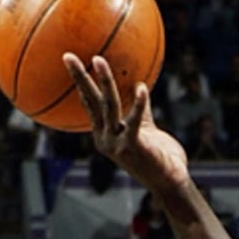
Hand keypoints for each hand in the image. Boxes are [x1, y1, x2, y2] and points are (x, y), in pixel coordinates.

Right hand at [63, 54, 189, 195]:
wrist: (171, 183)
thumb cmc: (159, 157)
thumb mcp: (145, 129)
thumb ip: (140, 110)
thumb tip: (138, 84)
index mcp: (105, 134)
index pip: (90, 105)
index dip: (81, 84)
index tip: (70, 61)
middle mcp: (105, 139)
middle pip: (92, 102)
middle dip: (80, 78)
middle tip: (68, 56)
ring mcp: (117, 144)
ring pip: (108, 106)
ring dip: (104, 81)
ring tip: (98, 59)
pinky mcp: (133, 147)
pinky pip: (134, 121)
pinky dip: (138, 103)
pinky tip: (141, 87)